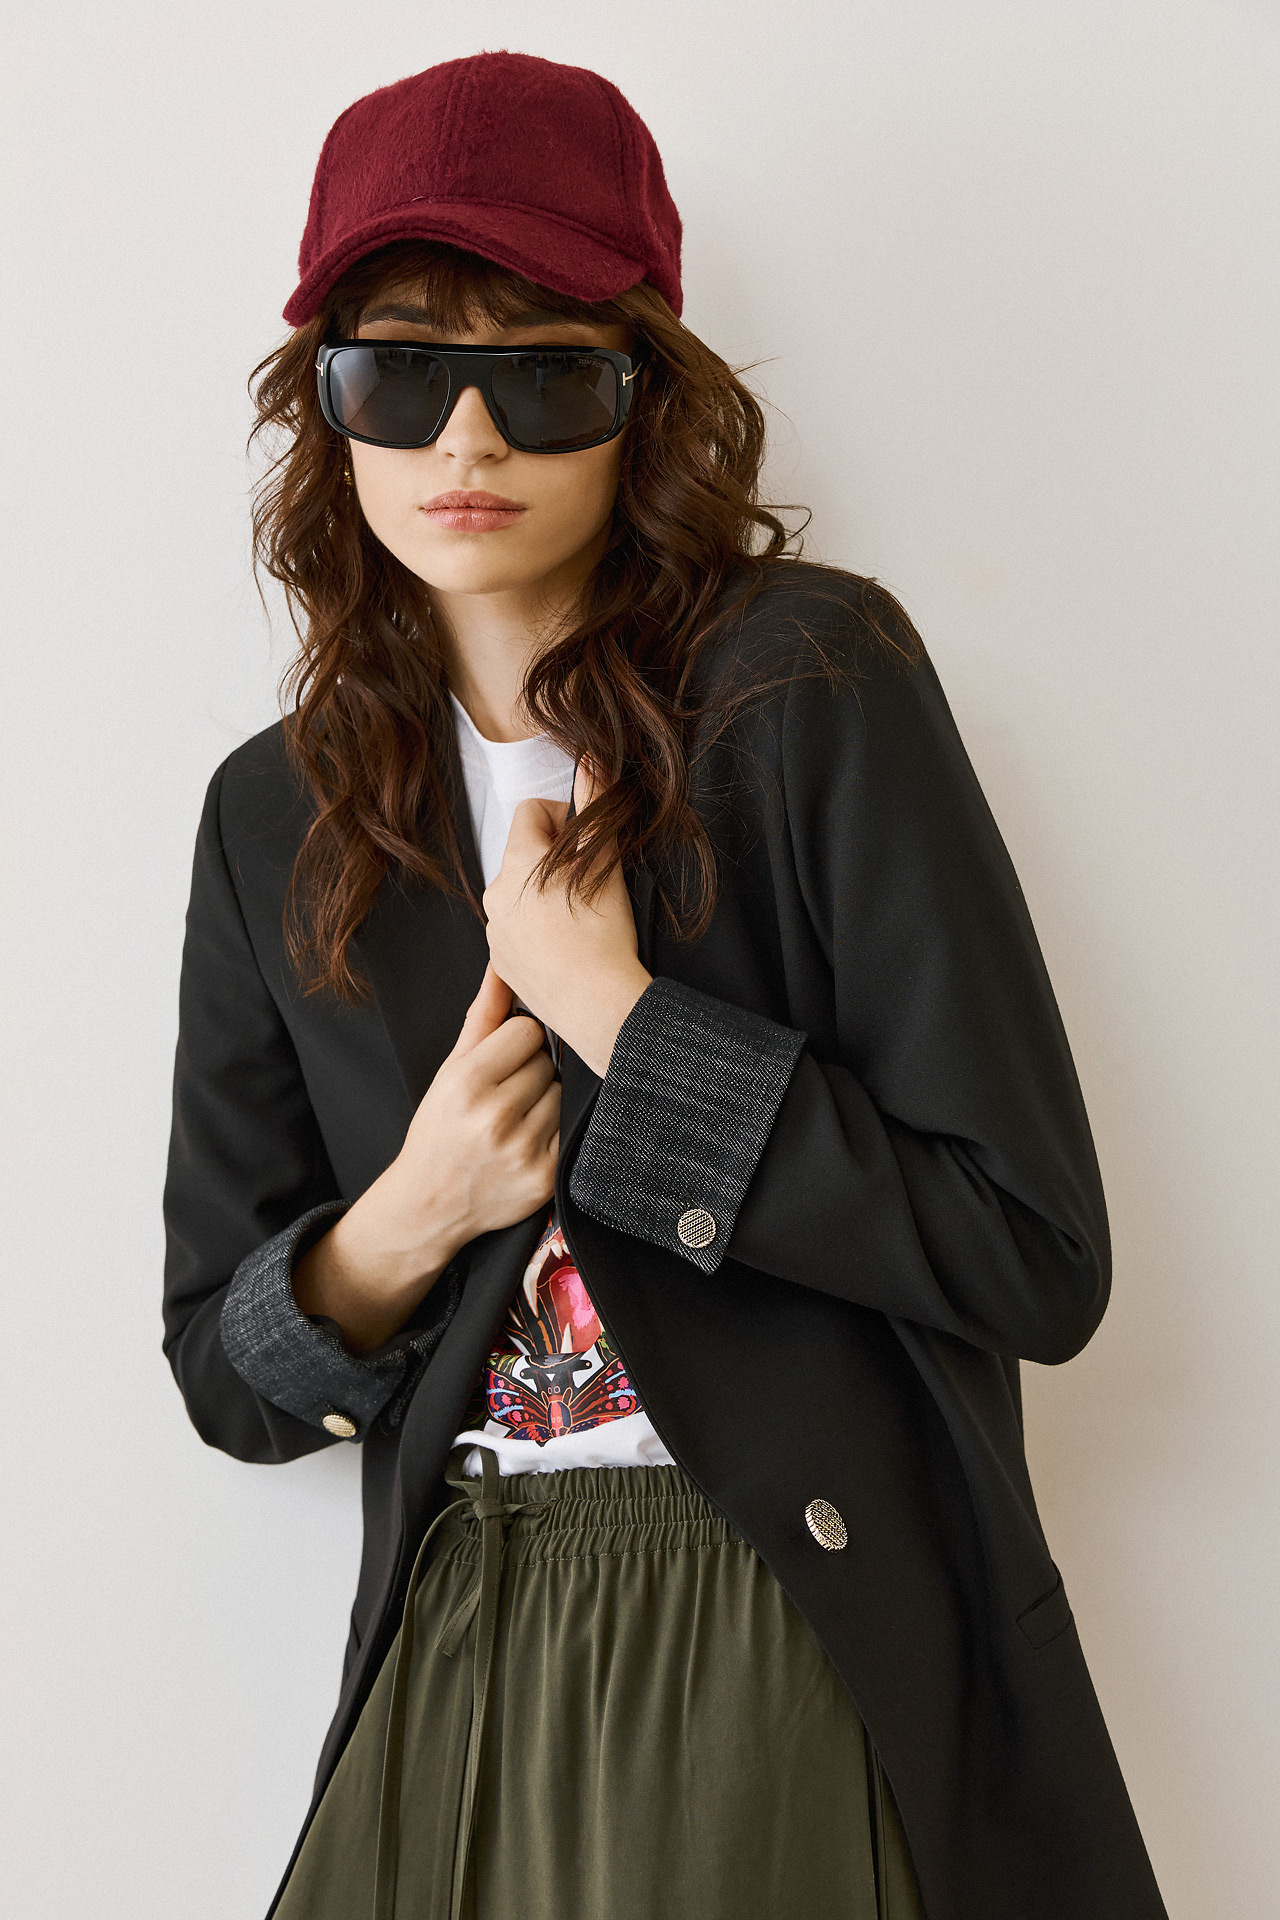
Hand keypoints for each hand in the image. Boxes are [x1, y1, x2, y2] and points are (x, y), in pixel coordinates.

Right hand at [293, 964, 560, 1351]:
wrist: (429, 1204)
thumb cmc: (439, 1128)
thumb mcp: (450, 1069)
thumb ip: (483, 1016)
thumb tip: (504, 963)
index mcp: (466, 1083)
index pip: (528, 1031)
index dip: (519, 1042)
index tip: (503, 1060)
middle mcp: (494, 1118)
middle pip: (548, 1061)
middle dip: (533, 1070)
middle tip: (508, 1093)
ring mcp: (522, 1150)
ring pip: (563, 1092)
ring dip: (548, 1099)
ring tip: (518, 1117)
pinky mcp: (544, 1177)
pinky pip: (571, 1129)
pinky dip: (557, 1129)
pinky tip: (529, 1139)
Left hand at [481, 756, 652, 1076]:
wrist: (597, 1005)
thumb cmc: (604, 936)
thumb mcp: (605, 863)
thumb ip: (595, 807)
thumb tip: (590, 760)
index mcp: (518, 862)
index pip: (529, 811)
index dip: (561, 816)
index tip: (584, 839)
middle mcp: (496, 893)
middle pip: (522, 852)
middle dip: (552, 858)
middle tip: (588, 880)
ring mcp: (495, 929)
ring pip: (518, 892)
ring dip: (542, 894)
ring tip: (578, 917)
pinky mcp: (500, 961)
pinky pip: (514, 929)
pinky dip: (535, 929)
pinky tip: (564, 944)